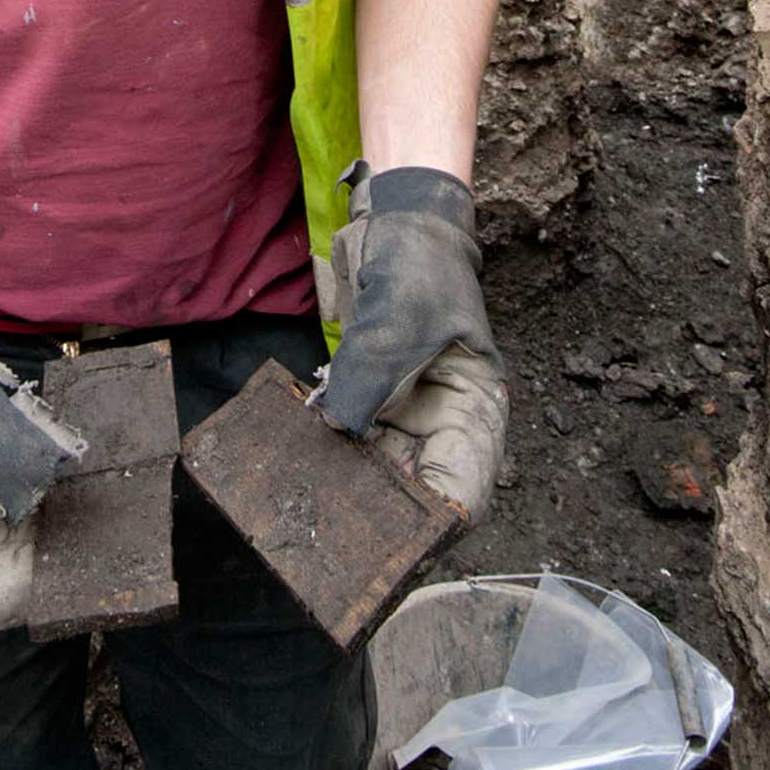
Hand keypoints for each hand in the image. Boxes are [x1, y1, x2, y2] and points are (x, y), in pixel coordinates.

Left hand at [311, 162, 507, 526]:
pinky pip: (350, 441)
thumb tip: (338, 429)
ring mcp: (405, 417)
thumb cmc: (421, 265)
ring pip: (378, 474)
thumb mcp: (401, 316)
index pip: (464, 489)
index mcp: (475, 411)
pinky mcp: (372, 403)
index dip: (434, 524)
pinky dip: (326, 452)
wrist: (395, 224)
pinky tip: (293, 462)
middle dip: (381, 517)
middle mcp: (443, 426)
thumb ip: (373, 373)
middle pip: (417, 493)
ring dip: (347, 488)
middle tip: (334, 536)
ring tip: (306, 506)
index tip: (393, 545)